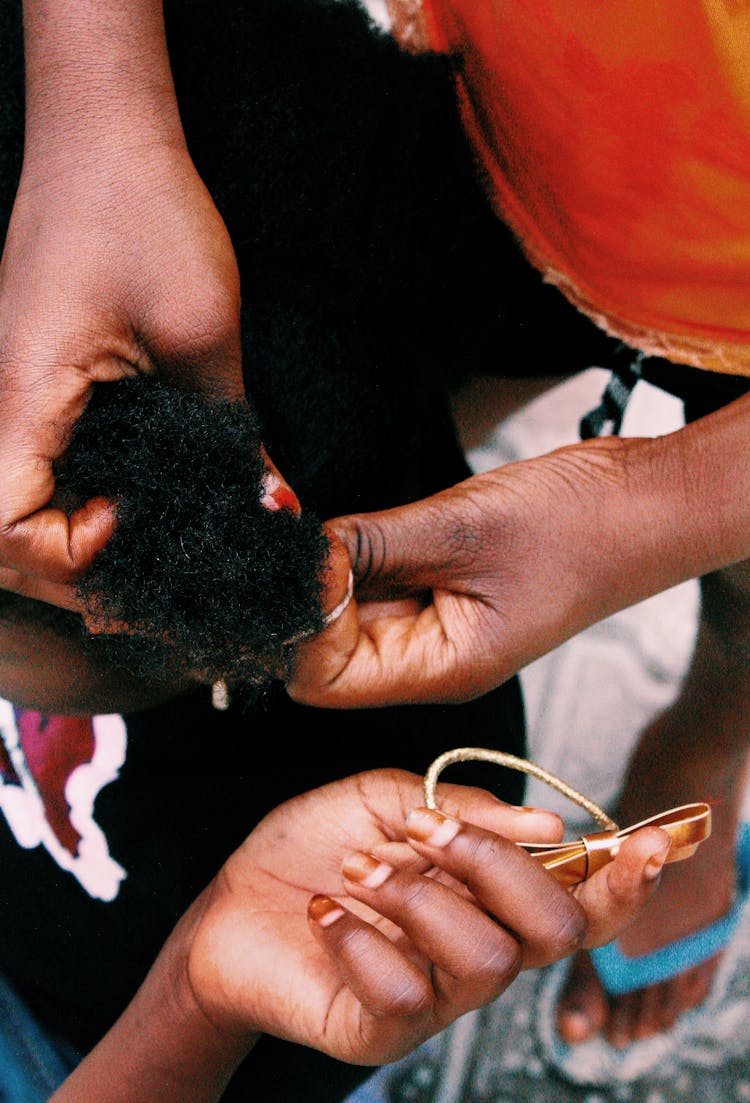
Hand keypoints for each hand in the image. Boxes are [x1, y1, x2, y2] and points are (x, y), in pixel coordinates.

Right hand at [0, 135, 244, 611]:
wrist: (103, 138)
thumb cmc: (143, 214)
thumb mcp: (201, 334)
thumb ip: (229, 435)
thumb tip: (269, 505)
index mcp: (23, 396)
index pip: (5, 529)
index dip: (67, 555)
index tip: (131, 522)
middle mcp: (2, 405)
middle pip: (7, 534)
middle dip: (75, 569)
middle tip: (152, 564)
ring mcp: (13, 397)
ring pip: (23, 504)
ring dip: (79, 540)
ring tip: (151, 542)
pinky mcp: (35, 385)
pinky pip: (45, 462)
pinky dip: (82, 496)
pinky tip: (139, 496)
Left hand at [181, 769, 668, 1065]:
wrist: (229, 904)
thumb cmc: (312, 848)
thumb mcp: (388, 801)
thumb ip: (466, 810)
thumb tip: (551, 825)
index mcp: (486, 893)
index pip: (577, 901)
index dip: (621, 881)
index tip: (650, 844)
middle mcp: (477, 949)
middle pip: (550, 932)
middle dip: (497, 866)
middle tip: (426, 829)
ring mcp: (435, 997)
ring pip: (485, 960)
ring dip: (421, 896)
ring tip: (358, 867)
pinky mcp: (383, 1030)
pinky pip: (405, 995)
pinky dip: (363, 938)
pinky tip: (325, 911)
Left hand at [287, 431, 734, 706]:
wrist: (643, 504)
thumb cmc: (575, 526)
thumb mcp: (460, 529)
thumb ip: (370, 546)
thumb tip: (298, 552)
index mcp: (440, 670)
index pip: (324, 679)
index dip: (299, 625)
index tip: (305, 561)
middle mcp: (432, 659)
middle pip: (330, 649)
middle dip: (310, 595)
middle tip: (298, 532)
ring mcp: (438, 626)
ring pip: (352, 612)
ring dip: (336, 570)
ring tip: (340, 524)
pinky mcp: (445, 590)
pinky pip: (381, 581)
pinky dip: (361, 553)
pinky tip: (365, 524)